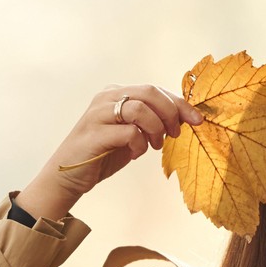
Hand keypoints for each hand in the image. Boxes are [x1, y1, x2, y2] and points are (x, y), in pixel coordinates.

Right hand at [12, 83, 204, 221]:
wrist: (67, 177)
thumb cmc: (102, 155)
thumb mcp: (131, 135)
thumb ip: (151, 123)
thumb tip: (183, 118)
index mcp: (116, 94)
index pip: (154, 89)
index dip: (180, 103)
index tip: (198, 120)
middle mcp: (106, 98)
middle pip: (149, 92)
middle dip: (171, 113)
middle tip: (175, 134)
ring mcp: (98, 114)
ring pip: (139, 108)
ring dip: (155, 128)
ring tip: (155, 145)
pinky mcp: (94, 134)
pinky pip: (128, 132)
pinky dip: (139, 144)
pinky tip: (136, 154)